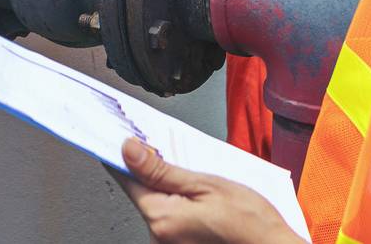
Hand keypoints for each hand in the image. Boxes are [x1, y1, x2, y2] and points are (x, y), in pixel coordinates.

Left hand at [109, 137, 305, 243]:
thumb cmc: (249, 221)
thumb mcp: (206, 184)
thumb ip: (162, 170)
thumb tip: (128, 150)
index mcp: (161, 218)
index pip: (126, 178)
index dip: (124, 154)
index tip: (122, 136)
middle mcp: (159, 236)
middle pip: (142, 191)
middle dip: (154, 171)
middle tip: (177, 155)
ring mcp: (168, 243)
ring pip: (156, 203)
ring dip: (169, 188)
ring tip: (198, 183)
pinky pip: (169, 216)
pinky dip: (178, 203)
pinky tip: (200, 199)